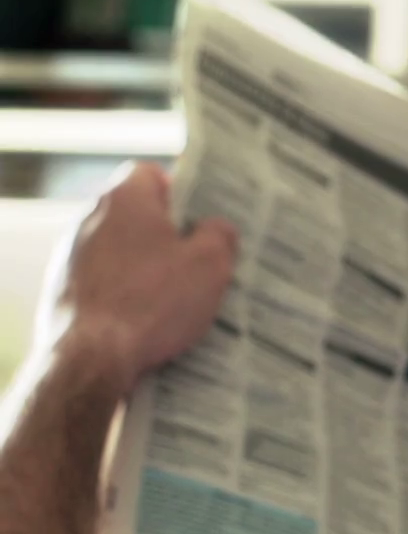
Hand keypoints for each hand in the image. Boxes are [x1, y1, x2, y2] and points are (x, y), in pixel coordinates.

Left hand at [37, 162, 238, 396]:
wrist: (89, 360)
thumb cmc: (150, 304)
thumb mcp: (211, 264)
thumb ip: (220, 234)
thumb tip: (216, 229)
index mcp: (123, 199)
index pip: (152, 174)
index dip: (180, 192)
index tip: (199, 220)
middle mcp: (88, 220)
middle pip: (135, 214)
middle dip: (166, 235)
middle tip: (196, 260)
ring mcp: (69, 256)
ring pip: (119, 249)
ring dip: (144, 266)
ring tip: (173, 297)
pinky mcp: (61, 290)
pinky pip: (103, 280)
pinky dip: (123, 293)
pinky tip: (144, 319)